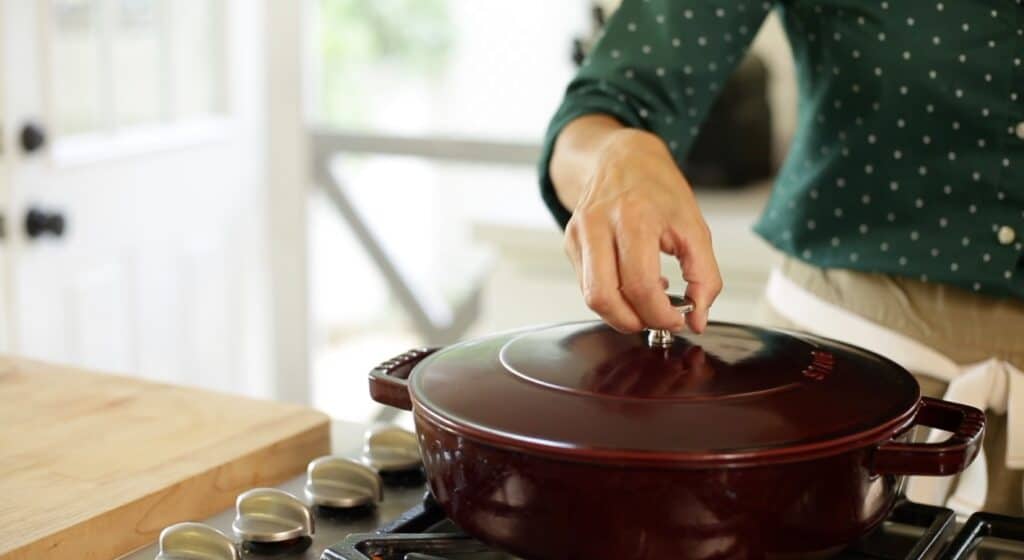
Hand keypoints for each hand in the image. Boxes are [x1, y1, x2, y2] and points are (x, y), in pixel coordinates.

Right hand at [563, 129, 721, 333]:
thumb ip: (704, 276)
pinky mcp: (570, 241)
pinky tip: (629, 284)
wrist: (623, 158)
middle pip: (604, 297)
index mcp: (634, 217)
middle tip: (656, 320)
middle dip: (634, 322)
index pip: (641, 286)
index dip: (660, 314)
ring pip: (590, 296)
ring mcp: (579, 233)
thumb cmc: (659, 190)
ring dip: (619, 314)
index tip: (677, 320)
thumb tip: (697, 319)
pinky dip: (610, 296)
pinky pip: (586, 284)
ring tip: (644, 304)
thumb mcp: (695, 227)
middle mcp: (599, 224)